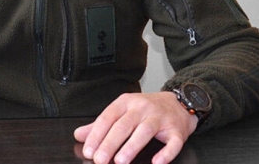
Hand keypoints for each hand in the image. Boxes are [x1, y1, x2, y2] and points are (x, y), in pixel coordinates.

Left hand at [73, 92, 196, 163]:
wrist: (179, 102)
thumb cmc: (147, 109)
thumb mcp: (123, 111)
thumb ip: (101, 124)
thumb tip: (79, 135)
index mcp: (126, 102)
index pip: (108, 117)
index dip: (97, 135)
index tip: (88, 150)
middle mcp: (143, 108)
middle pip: (124, 125)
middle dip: (110, 143)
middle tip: (100, 159)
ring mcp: (161, 118)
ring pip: (145, 131)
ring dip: (132, 146)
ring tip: (121, 161)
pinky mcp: (177, 130)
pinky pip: (173, 142)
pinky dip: (165, 154)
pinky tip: (156, 162)